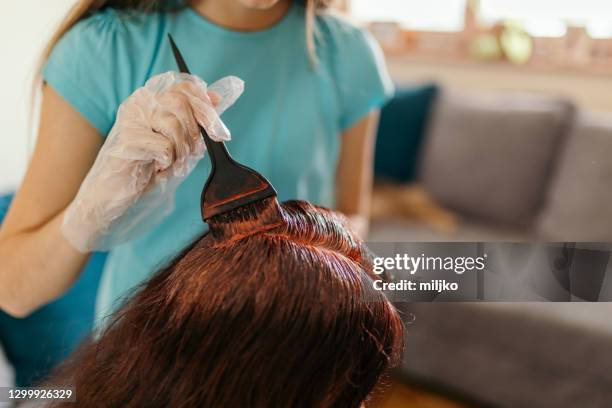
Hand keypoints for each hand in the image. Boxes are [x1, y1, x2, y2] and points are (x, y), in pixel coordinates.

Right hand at [61, 72, 243, 251]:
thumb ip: (197, 120)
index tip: (215, 127)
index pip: (185, 86)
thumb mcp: (180, 141)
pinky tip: (155, 166)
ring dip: (180, 151)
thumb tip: (217, 98)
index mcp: (153, 99)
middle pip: (182, 102)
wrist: (116, 192)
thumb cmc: (149, 166)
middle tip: (188, 153)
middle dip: (195, 132)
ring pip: (173, 124)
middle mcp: (140, 103)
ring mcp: (131, 119)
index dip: (205, 105)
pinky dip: (167, 161)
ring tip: (169, 162)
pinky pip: (164, 146)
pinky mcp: (126, 139)